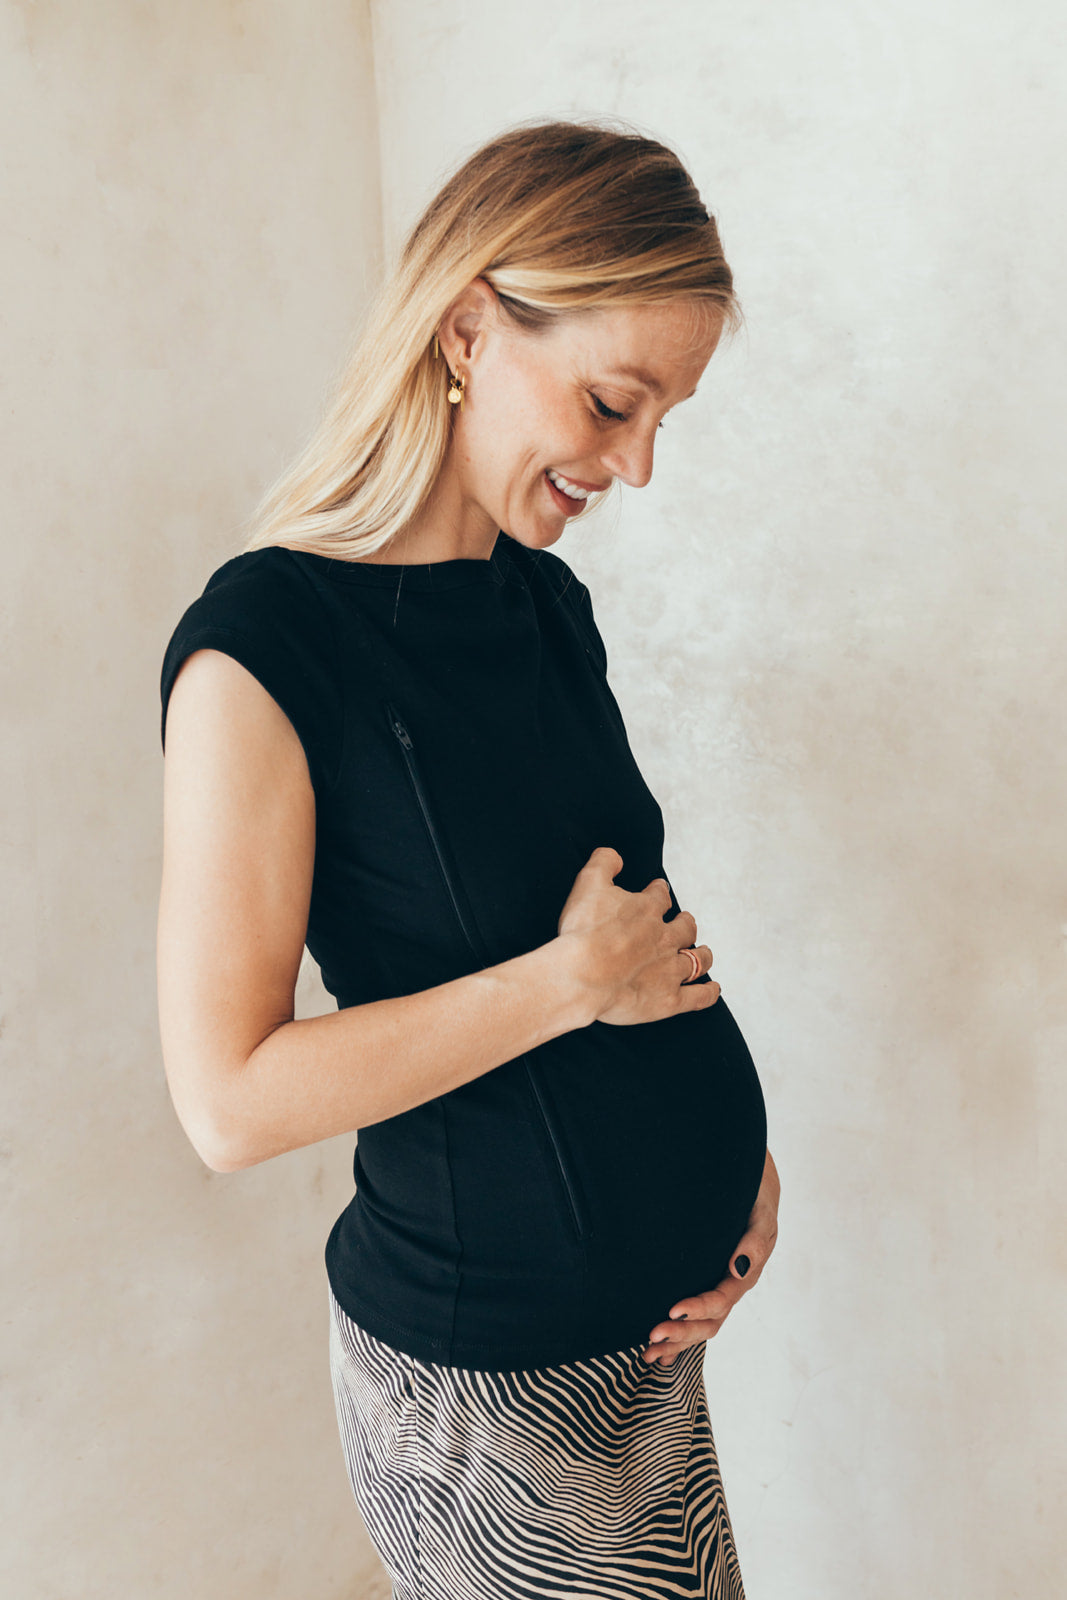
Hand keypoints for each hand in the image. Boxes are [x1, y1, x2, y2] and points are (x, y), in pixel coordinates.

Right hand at [556, 846, 719, 1026]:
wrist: (582, 975)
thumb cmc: (583, 931)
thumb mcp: (588, 884)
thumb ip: (604, 863)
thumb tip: (615, 856)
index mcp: (647, 910)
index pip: (660, 896)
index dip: (659, 892)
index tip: (659, 891)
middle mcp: (665, 938)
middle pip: (685, 928)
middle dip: (685, 923)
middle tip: (684, 923)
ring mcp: (669, 970)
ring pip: (697, 960)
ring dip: (702, 955)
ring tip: (704, 952)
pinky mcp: (668, 999)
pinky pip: (697, 997)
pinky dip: (708, 992)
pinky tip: (713, 989)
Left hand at [642, 1149, 780, 1365]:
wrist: (751, 1188)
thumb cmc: (754, 1198)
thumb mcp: (760, 1216)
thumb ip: (754, 1242)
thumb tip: (739, 1269)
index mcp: (745, 1273)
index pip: (720, 1300)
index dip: (697, 1308)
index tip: (671, 1310)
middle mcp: (732, 1287)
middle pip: (710, 1322)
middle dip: (681, 1333)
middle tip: (651, 1336)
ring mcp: (720, 1289)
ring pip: (701, 1326)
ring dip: (676, 1342)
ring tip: (647, 1353)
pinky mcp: (707, 1285)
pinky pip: (695, 1319)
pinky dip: (679, 1339)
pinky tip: (659, 1354)